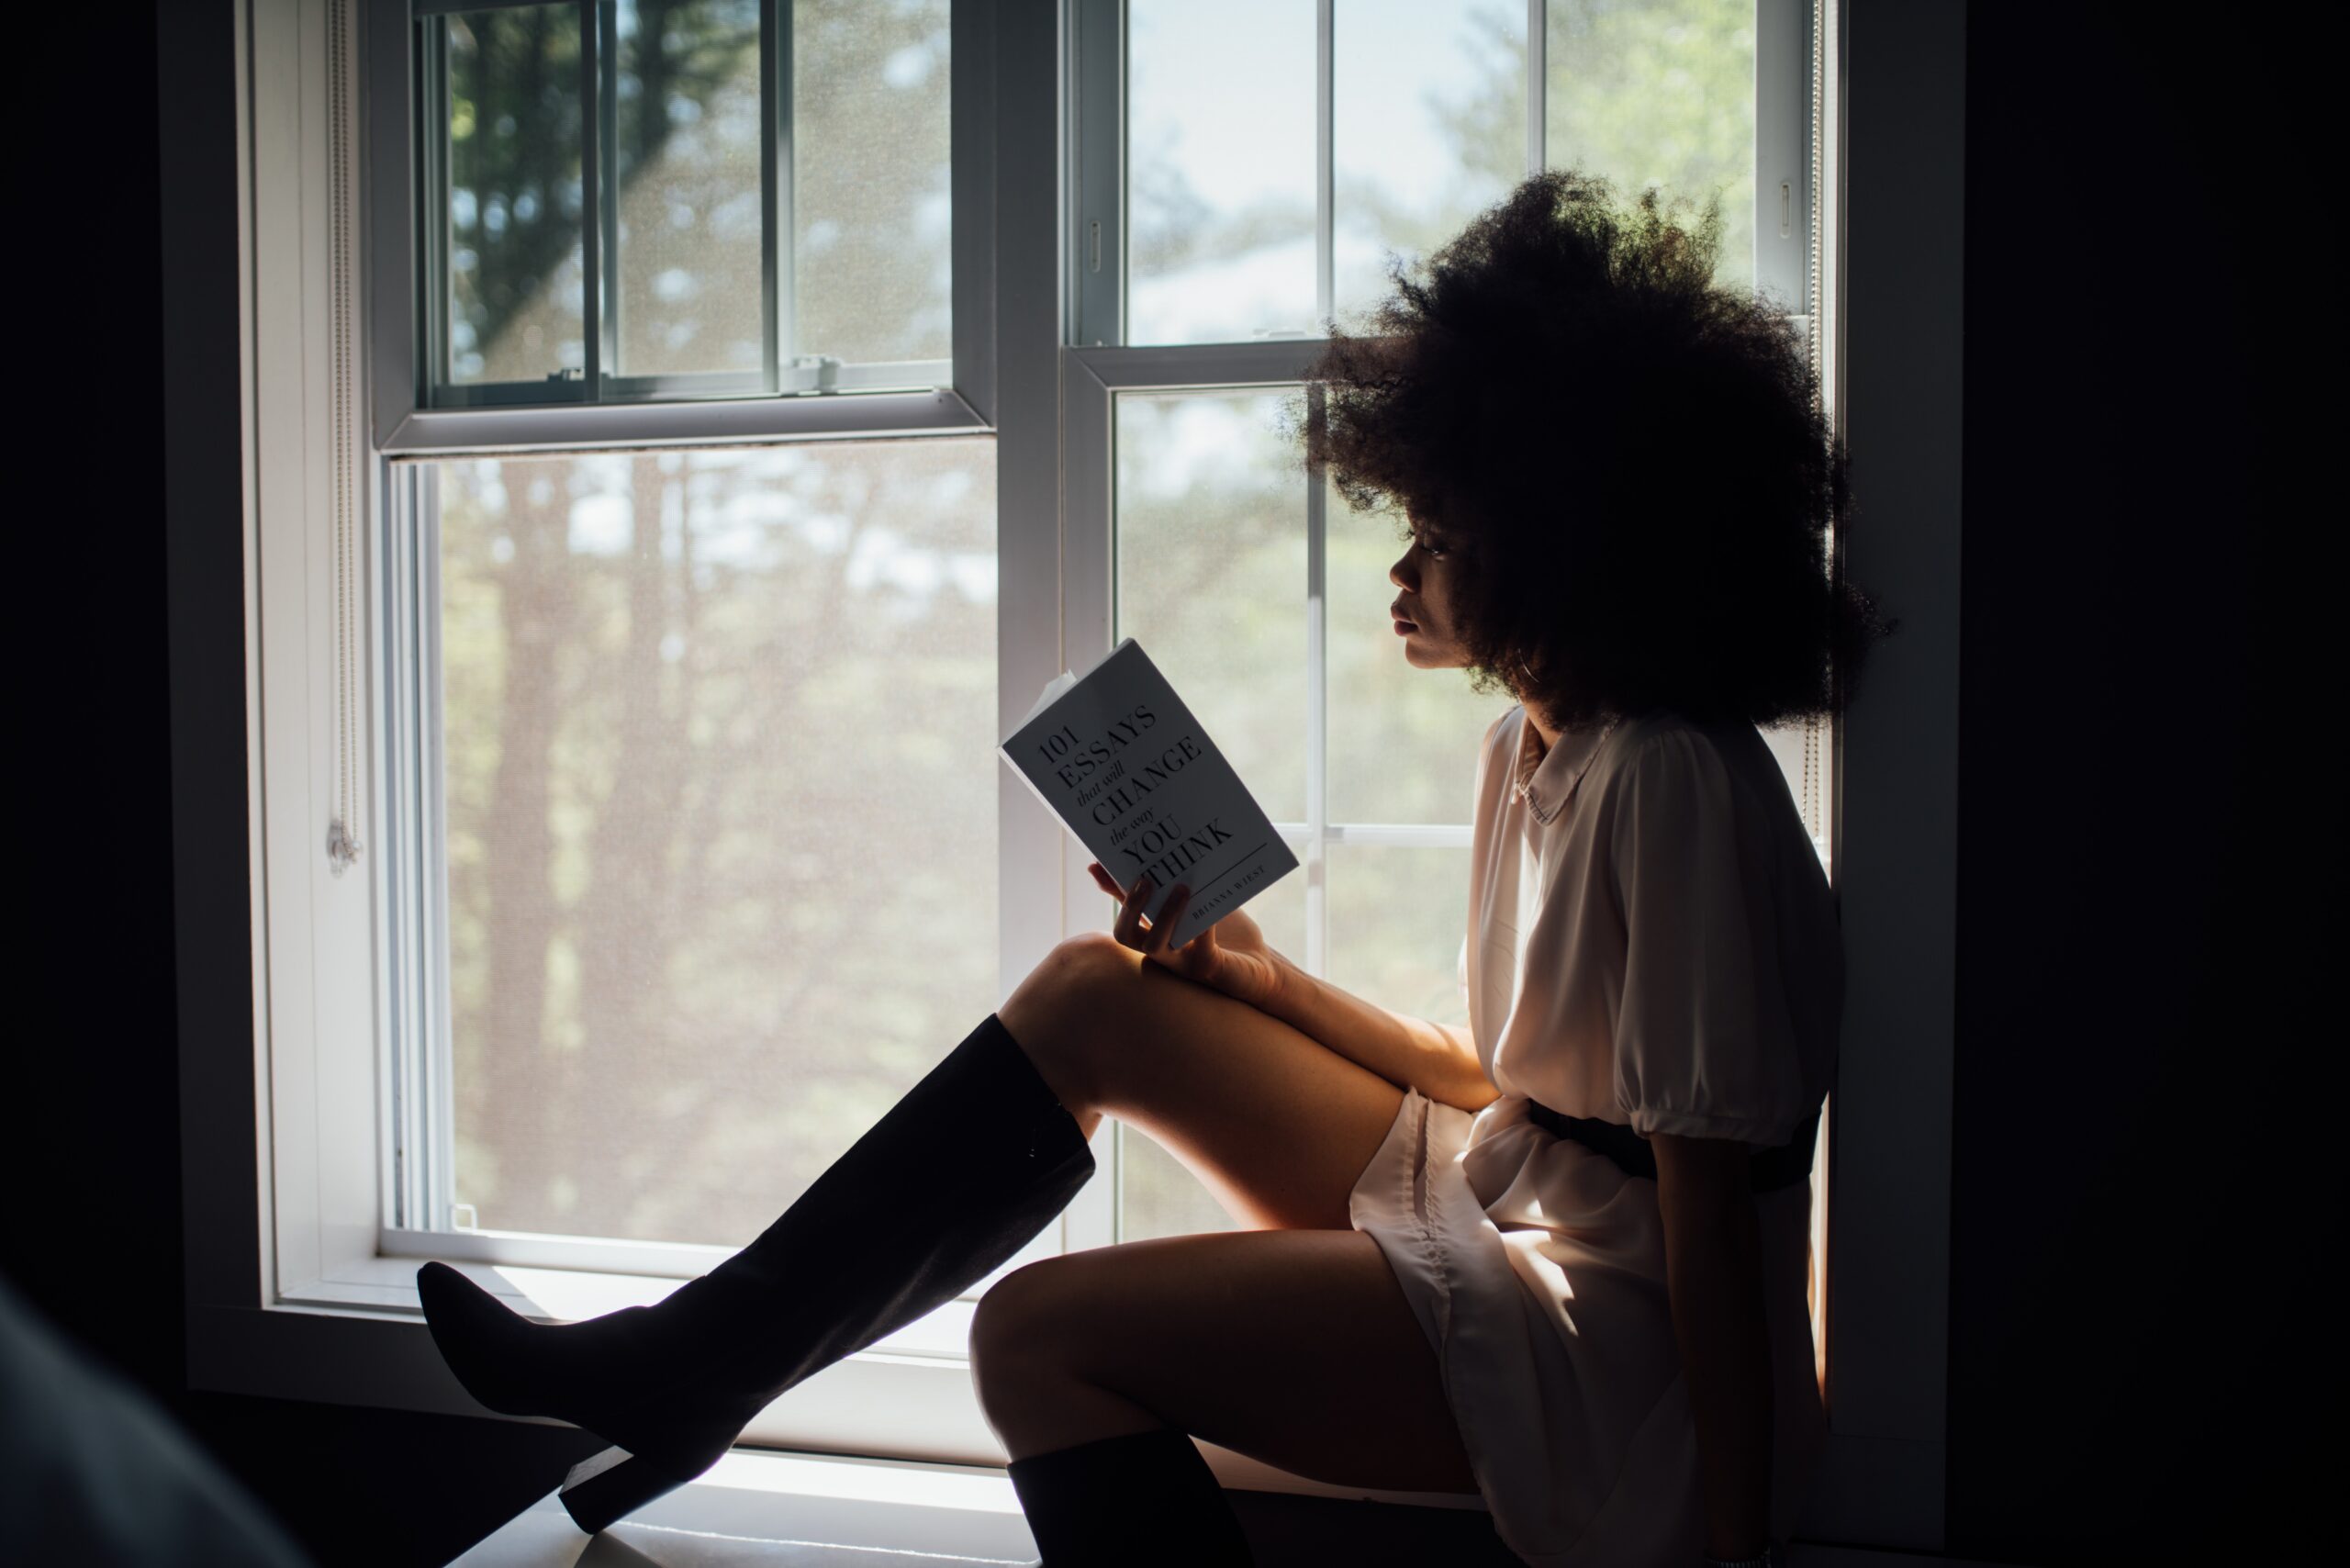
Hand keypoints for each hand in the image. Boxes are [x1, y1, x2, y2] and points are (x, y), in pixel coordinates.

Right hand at [1088, 861, 1283, 1010]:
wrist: (1261, 966)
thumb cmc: (1229, 935)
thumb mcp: (1203, 904)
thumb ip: (1182, 887)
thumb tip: (1164, 856)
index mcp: (1155, 933)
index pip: (1125, 910)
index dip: (1111, 889)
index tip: (1097, 863)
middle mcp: (1161, 952)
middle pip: (1125, 936)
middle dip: (1131, 906)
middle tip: (1146, 880)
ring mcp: (1181, 963)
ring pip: (1155, 946)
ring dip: (1165, 915)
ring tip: (1182, 889)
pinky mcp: (1207, 969)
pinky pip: (1200, 950)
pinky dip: (1204, 928)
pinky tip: (1211, 913)